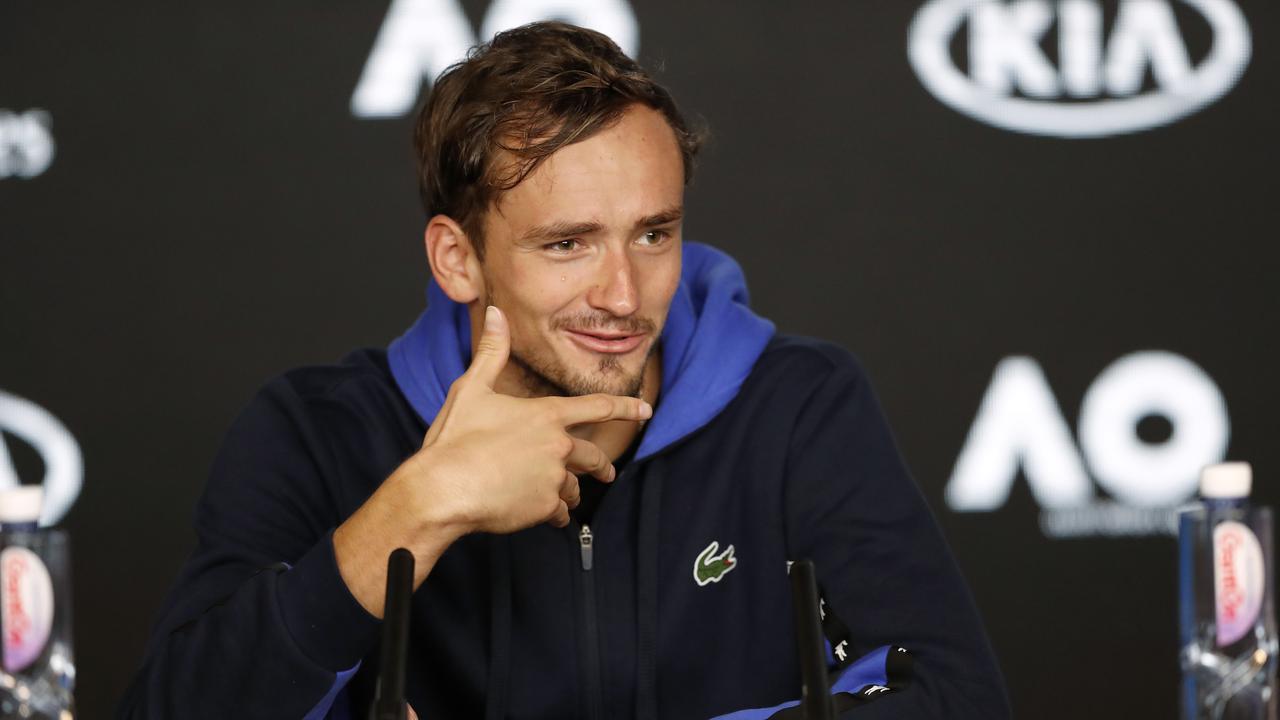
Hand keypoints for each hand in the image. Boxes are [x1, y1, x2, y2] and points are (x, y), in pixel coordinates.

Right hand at [411, 305, 651, 531]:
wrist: (443, 488)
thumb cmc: (455, 439)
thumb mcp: (472, 388)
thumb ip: (492, 352)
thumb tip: (496, 313)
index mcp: (546, 415)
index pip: (597, 407)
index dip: (625, 408)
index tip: (646, 410)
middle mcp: (558, 446)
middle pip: (593, 456)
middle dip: (602, 466)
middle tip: (607, 472)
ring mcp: (554, 478)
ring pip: (574, 487)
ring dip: (570, 491)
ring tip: (562, 498)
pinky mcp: (544, 507)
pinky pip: (559, 513)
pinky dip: (553, 514)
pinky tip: (542, 515)